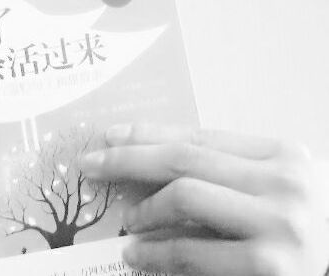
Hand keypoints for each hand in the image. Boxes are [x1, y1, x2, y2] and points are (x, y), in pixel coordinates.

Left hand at [80, 123, 328, 275]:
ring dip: (143, 208)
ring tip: (125, 219)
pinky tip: (137, 254)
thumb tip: (156, 174)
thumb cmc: (316, 230)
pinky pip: (193, 253)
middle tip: (91, 163)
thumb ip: (229, 175)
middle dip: (127, 158)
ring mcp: (278, 225)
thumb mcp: (278, 189)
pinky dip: (157, 253)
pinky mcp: (271, 269)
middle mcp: (281, 182)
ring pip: (184, 196)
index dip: (146, 134)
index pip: (197, 137)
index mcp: (281, 155)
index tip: (111, 136)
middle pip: (182, 159)